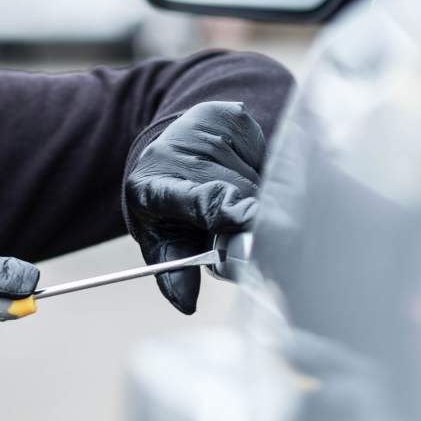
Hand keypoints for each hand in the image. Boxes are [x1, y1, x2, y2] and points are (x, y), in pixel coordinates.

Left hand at [125, 101, 265, 313]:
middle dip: (253, 222)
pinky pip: (269, 155)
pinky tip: (247, 175)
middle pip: (238, 195)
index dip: (219, 208)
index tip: (248, 217)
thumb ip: (174, 268)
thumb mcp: (160, 237)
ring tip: (241, 206)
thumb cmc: (166, 204)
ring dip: (263, 201)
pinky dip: (267, 175)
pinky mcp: (234, 117)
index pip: (189, 199)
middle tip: (253, 238)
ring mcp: (206, 133)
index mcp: (151, 189)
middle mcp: (176, 155)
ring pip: (260, 177)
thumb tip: (186, 303)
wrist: (170, 148)